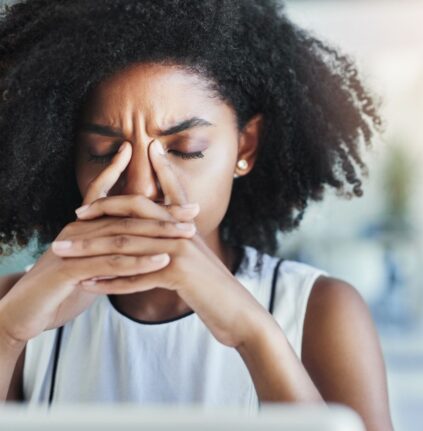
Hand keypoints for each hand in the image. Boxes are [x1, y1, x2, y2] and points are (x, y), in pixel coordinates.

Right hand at [0, 142, 196, 343]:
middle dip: (164, 213)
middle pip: (128, 216)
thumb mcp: (93, 265)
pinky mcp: (69, 268)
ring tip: (186, 233)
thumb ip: (115, 253)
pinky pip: (110, 263)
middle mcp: (80, 228)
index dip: (154, 200)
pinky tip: (162, 260)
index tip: (188, 202)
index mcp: (87, 225)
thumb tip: (142, 248)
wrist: (26, 311)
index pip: (123, 204)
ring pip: (122, 235)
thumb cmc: (62, 287)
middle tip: (194, 213)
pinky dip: (138, 261)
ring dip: (157, 233)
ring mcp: (74, 246)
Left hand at [53, 139, 271, 347]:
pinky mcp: (179, 273)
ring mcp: (181, 251)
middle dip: (101, 211)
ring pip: (127, 244)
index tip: (133, 155)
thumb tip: (161, 238)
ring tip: (65, 251)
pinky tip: (88, 285)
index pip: (168, 191)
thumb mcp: (199, 260)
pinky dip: (110, 281)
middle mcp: (183, 232)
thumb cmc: (216, 291)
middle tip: (73, 214)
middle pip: (135, 213)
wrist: (240, 315)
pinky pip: (136, 276)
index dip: (154, 172)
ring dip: (92, 249)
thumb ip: (181, 244)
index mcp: (188, 227)